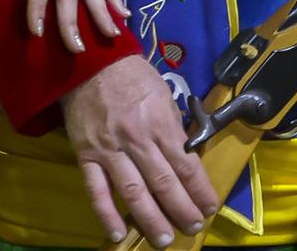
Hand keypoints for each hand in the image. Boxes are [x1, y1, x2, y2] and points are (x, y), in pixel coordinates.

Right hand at [62, 56, 219, 245]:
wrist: (90, 63)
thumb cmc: (132, 77)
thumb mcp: (164, 94)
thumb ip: (174, 126)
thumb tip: (188, 154)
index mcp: (160, 122)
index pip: (186, 164)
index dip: (200, 189)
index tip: (210, 206)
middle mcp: (137, 139)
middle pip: (163, 182)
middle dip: (181, 208)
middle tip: (194, 226)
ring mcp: (110, 149)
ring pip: (133, 192)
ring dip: (151, 219)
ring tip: (165, 239)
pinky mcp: (86, 156)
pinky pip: (96, 190)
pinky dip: (107, 214)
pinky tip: (119, 233)